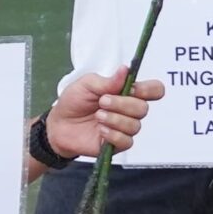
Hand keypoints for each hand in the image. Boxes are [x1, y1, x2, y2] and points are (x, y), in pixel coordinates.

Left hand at [46, 67, 163, 160]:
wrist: (59, 124)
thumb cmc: (74, 102)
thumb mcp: (87, 84)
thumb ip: (107, 81)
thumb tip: (126, 69)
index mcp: (126, 93)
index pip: (154, 90)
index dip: (148, 89)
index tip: (131, 88)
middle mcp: (129, 110)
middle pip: (144, 108)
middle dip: (122, 104)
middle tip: (102, 102)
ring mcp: (125, 128)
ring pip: (135, 125)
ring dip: (115, 119)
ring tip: (98, 116)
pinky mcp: (118, 144)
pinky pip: (126, 141)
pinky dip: (112, 134)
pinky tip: (100, 130)